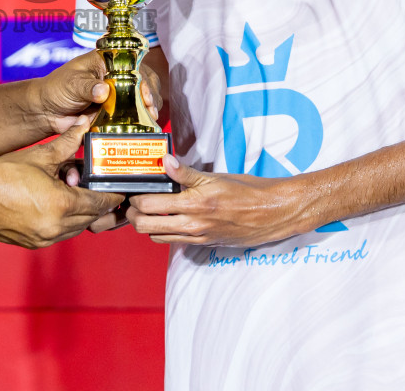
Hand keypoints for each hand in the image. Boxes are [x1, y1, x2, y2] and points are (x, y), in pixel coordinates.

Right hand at [0, 125, 123, 247]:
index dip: (112, 195)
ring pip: (77, 228)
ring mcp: (45, 239)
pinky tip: (57, 204)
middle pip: (91, 218)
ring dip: (82, 213)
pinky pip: (60, 234)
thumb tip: (84, 125)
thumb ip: (67, 143)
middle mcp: (57, 227)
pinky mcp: (34, 243)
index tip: (119, 189)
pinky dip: (65, 222)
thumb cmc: (2, 175)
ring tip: (75, 193)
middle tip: (98, 187)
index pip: (101, 203)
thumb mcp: (40, 156)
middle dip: (97, 203)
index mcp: (63, 204)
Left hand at [30, 50, 164, 134]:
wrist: (47, 112)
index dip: (142, 78)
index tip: (144, 94)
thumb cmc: (56, 88)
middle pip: (143, 82)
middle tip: (151, 109)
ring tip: (150, 119)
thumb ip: (86, 87)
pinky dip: (139, 122)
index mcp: (107, 62)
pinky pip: (132, 117)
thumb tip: (103, 91)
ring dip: (147, 109)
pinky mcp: (116, 113)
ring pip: (141, 100)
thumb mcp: (71, 83)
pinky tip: (143, 128)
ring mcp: (118, 96)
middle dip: (150, 95)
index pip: (132, 65)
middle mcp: (116, 77)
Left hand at [126, 156, 320, 246]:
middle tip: (133, 202)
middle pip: (146, 227)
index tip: (132, 189)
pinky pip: (175, 241)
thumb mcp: (215, 177)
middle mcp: (193, 224)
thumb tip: (164, 161)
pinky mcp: (204, 243)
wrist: (272, 213)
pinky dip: (165, 231)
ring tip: (148, 210)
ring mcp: (198, 237)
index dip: (135, 199)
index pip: (149, 206)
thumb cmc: (247, 191)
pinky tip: (168, 218)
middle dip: (134, 215)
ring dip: (147, 225)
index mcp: (194, 204)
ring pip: (157, 237)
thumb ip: (186, 173)